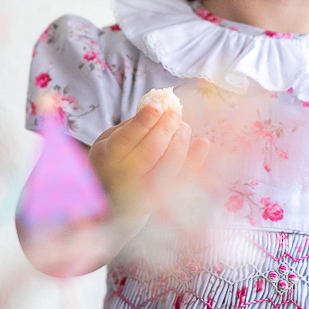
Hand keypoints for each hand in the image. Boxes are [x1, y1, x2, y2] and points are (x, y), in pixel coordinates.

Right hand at [88, 104, 210, 222]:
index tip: (157, 107)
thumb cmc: (116, 158)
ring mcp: (141, 194)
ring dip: (179, 144)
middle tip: (174, 113)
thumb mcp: (112, 138)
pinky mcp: (160, 202)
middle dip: (165, 130)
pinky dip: (195, 161)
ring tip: (184, 127)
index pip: (125, 140)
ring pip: (166, 168)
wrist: (112, 194)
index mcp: (106, 159)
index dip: (143, 122)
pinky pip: (181, 181)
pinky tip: (203, 142)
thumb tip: (160, 107)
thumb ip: (132, 126)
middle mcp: (121, 180)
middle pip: (148, 154)